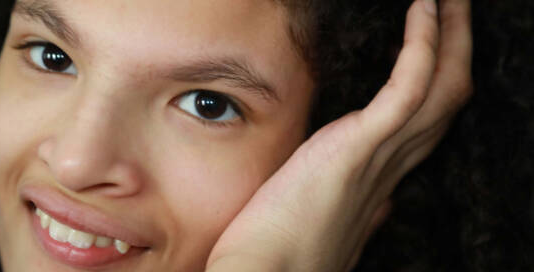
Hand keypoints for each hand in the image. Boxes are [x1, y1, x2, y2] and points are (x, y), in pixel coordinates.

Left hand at [206, 0, 472, 270]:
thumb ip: (358, 203)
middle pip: (446, 98)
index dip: (438, 84)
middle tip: (455, 7)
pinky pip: (406, 89)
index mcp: (383, 180)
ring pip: (440, 87)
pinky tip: (424, 10)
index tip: (437, 51)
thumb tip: (379, 202)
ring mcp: (378, 158)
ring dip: (450, 35)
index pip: (426, 124)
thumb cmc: (281, 251)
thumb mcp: (332, 221)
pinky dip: (422, 47)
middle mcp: (392, 168)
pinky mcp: (355, 149)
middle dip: (455, 47)